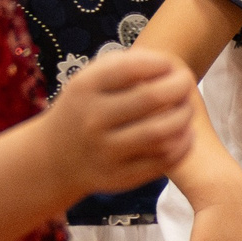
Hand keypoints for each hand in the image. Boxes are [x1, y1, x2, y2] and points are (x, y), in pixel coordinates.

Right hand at [43, 48, 197, 201]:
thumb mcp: (89, 81)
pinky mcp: (119, 177)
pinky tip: (186, 133)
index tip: (171, 65)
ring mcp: (105, 151)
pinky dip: (182, 145)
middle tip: (187, 84)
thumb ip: (123, 66)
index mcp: (84, 88)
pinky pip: (162, 161)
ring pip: (160, 132)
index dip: (160, 63)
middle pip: (151, 98)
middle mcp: (92, 120)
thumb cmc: (84, 109)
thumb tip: (168, 65)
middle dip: (179, 86)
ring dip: (184, 116)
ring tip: (187, 108)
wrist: (54, 158)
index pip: (131, 67)